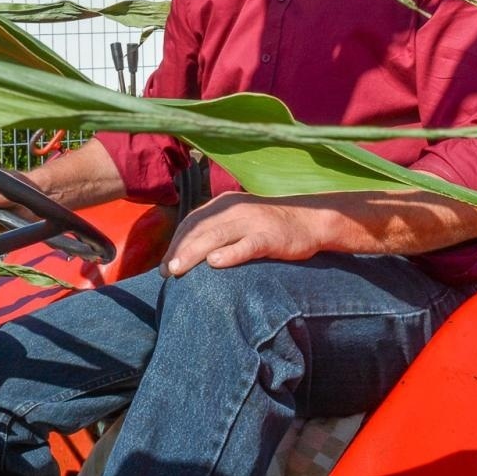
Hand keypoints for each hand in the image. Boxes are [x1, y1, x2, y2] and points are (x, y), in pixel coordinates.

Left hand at [161, 192, 326, 276]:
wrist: (311, 219)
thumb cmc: (271, 223)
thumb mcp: (241, 217)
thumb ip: (218, 227)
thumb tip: (189, 249)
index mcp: (225, 203)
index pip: (192, 221)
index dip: (176, 242)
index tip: (165, 263)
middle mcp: (236, 209)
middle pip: (200, 229)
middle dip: (179, 250)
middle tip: (166, 271)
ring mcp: (253, 222)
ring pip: (216, 236)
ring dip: (194, 253)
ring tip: (178, 269)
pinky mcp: (270, 236)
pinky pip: (246, 245)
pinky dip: (229, 254)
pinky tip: (214, 264)